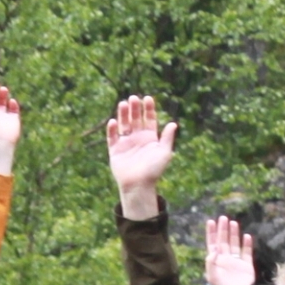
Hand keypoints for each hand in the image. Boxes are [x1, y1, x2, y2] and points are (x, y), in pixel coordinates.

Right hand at [107, 95, 175, 219]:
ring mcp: (126, 144)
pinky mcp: (115, 151)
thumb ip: (167, 138)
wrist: (139, 186)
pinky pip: (112, 137)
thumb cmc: (154, 171)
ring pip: (123, 125)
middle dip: (135, 108)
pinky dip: (112, 129)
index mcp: (150, 138)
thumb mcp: (164, 153)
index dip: (148, 109)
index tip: (147, 98)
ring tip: (123, 104)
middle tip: (133, 98)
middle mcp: (137, 139)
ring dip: (123, 114)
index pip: (149, 119)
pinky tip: (113, 121)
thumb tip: (173, 123)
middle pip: (135, 119)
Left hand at [202, 215, 254, 284]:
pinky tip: (246, 236)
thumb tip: (213, 251)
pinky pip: (246, 253)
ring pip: (234, 244)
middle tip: (223, 218)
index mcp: (216, 260)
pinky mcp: (246, 266)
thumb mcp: (212, 276)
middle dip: (223, 229)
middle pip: (224, 241)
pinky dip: (247, 245)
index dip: (211, 233)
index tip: (210, 221)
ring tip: (233, 223)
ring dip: (234, 234)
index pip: (212, 243)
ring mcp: (236, 261)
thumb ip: (211, 263)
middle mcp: (225, 259)